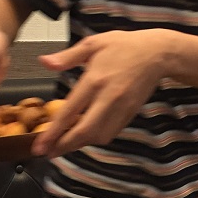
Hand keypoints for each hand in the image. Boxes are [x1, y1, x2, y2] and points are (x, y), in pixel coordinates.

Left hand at [32, 30, 168, 156]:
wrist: (157, 53)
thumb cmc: (123, 45)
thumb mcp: (93, 43)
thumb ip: (67, 57)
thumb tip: (44, 62)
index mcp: (95, 80)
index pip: (70, 112)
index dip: (53, 132)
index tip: (39, 146)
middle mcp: (108, 98)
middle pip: (85, 132)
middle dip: (64, 146)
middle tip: (48, 153)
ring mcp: (122, 108)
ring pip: (100, 136)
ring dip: (81, 144)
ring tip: (64, 145)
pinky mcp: (131, 113)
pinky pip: (112, 132)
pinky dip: (97, 138)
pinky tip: (86, 135)